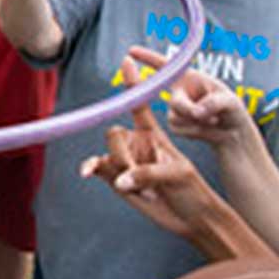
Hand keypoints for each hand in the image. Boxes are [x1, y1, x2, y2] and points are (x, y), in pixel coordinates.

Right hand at [80, 56, 220, 240]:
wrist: (190, 218)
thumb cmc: (192, 190)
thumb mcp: (178, 175)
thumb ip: (148, 173)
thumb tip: (120, 180)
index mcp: (154, 135)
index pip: (141, 104)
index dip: (135, 83)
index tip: (128, 61)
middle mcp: (137, 144)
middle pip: (116, 134)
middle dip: (124, 153)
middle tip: (139, 174)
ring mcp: (126, 160)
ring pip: (108, 153)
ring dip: (118, 167)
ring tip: (140, 187)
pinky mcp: (116, 178)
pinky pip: (97, 166)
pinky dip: (92, 168)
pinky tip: (86, 172)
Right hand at [129, 46, 251, 144]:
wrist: (231, 132)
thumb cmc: (231, 109)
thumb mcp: (230, 102)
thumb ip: (213, 103)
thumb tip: (196, 112)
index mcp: (189, 78)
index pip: (166, 66)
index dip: (148, 58)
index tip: (131, 51)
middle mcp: (178, 91)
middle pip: (175, 101)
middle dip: (188, 111)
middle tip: (203, 116)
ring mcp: (175, 108)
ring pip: (176, 117)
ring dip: (197, 122)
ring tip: (213, 120)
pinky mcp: (175, 124)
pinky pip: (178, 129)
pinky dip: (195, 131)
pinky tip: (206, 128)